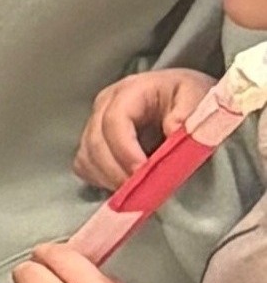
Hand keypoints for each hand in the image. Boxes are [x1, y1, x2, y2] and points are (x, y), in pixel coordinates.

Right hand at [80, 69, 218, 190]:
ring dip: (109, 178)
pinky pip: (85, 165)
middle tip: (142, 191)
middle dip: (117, 171)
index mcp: (129, 91)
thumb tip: (173, 133)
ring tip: (138, 191)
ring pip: (87, 156)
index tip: (144, 172)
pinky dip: (101, 180)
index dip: (126, 150)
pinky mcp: (93, 143)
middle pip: (96, 142)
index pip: (114, 120)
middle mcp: (104, 107)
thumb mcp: (198, 96)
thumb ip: (189, 112)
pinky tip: (124, 186)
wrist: (182, 97)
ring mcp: (95, 125)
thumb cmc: (189, 96)